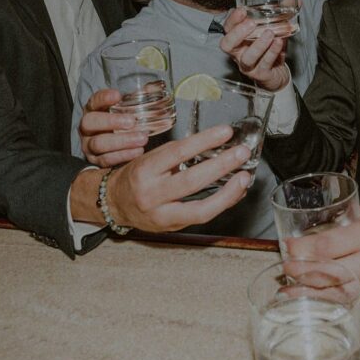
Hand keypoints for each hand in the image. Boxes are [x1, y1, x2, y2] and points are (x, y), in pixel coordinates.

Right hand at [78, 88, 149, 166]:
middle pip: (90, 122)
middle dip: (111, 121)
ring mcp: (88, 144)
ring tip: (142, 138)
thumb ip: (136, 99)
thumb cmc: (121, 124)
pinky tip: (138, 151)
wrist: (113, 148)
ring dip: (122, 141)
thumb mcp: (125, 110)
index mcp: (93, 110)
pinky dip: (123, 155)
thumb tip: (154, 88)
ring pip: (98, 143)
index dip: (103, 98)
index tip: (117, 95)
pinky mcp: (95, 160)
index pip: (93, 101)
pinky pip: (106, 159)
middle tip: (132, 121)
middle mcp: (87, 127)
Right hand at [107, 125, 251, 232]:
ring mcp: (162, 215)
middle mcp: (152, 194)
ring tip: (244, 177)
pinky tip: (235, 192)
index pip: (178, 152)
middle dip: (221, 166)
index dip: (204, 141)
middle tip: (241, 153)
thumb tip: (212, 144)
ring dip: (228, 192)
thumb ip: (175, 155)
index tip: (225, 132)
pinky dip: (222, 204)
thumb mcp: (148, 159)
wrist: (115, 204)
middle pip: (191, 181)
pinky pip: (202, 217)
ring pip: (200, 208)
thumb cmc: (135, 177)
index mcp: (144, 170)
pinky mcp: (172, 227)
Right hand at [219, 8, 289, 91]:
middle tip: (251, 23)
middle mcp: (238, 53)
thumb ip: (282, 14)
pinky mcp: (261, 74)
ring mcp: (248, 65)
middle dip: (238, 33)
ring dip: (258, 44)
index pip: (227, 28)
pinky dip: (272, 52)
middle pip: (227, 45)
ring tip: (270, 33)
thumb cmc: (270, 49)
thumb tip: (296, 0)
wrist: (277, 74)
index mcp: (238, 39)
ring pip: (247, 58)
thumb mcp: (275, 30)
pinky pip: (264, 64)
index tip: (242, 10)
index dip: (232, 19)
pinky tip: (279, 42)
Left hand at [284, 204, 359, 316]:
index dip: (304, 249)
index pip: (330, 245)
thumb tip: (336, 218)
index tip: (288, 246)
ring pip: (339, 295)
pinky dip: (338, 309)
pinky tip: (321, 308)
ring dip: (312, 295)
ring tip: (289, 294)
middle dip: (301, 273)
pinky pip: (359, 309)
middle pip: (329, 273)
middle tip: (283, 270)